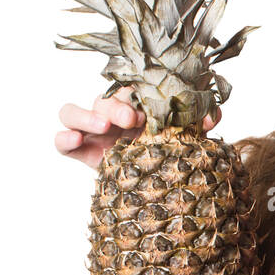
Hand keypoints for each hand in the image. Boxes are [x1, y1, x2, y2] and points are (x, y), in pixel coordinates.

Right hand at [55, 84, 221, 169]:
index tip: (150, 110)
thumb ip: (197, 124)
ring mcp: (91, 131)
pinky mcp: (79, 151)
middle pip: (102, 99)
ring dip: (85, 116)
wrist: (156, 186)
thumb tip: (213, 115)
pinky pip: (61, 141)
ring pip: (71, 111)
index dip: (135, 94)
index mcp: (134, 104)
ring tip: (104, 126)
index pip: (126, 88)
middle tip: (133, 119)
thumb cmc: (168, 153)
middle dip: (116, 106)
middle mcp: (110, 114)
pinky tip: (75, 139)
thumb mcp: (185, 138)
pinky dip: (63, 137)